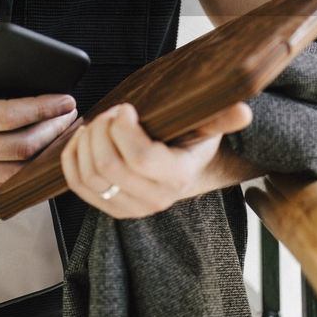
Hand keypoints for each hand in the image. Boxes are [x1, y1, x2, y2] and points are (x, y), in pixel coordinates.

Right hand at [0, 30, 77, 197]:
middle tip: (70, 116)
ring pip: (14, 171)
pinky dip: (22, 174)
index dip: (44, 108)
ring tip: (60, 137)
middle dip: (53, 131)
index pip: (11, 115)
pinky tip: (34, 159)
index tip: (64, 99)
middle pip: (21, 146)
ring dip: (44, 155)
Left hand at [60, 101, 258, 218]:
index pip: (140, 158)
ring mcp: (129, 208)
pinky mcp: (108, 207)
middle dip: (102, 130)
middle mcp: (154, 200)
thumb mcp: (207, 126)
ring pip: (89, 175)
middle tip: (113, 113)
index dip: (124, 128)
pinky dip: (72, 156)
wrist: (181, 169)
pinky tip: (84, 138)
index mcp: (178, 177)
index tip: (127, 109)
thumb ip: (221, 117)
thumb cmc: (190, 141)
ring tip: (100, 123)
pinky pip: (77, 184)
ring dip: (86, 141)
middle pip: (109, 165)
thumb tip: (243, 112)